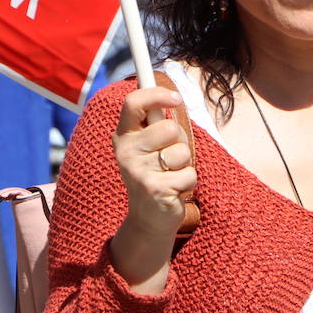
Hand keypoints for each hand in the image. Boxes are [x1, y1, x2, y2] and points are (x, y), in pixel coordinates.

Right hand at [109, 86, 194, 291]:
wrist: (149, 218)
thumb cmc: (158, 173)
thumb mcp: (152, 146)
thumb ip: (157, 124)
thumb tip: (174, 96)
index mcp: (124, 136)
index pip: (133, 102)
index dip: (156, 93)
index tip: (176, 97)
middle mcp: (126, 151)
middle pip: (169, 127)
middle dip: (180, 141)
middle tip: (170, 157)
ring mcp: (138, 171)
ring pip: (181, 151)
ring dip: (185, 164)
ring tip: (171, 175)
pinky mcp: (154, 188)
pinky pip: (189, 173)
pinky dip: (189, 182)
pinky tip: (175, 190)